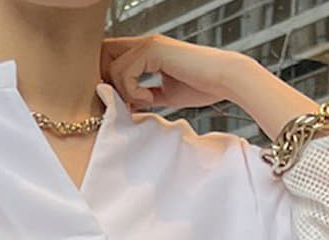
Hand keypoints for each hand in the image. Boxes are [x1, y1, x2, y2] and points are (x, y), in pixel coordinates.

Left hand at [99, 35, 238, 112]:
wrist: (224, 79)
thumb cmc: (202, 87)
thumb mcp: (166, 94)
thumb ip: (144, 97)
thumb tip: (126, 106)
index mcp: (148, 51)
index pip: (112, 56)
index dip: (109, 78)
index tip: (125, 102)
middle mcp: (146, 43)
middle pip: (104, 55)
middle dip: (109, 83)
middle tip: (129, 103)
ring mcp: (149, 44)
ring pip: (113, 68)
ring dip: (125, 92)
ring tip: (147, 101)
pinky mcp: (153, 50)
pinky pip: (126, 73)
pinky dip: (134, 92)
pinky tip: (151, 98)